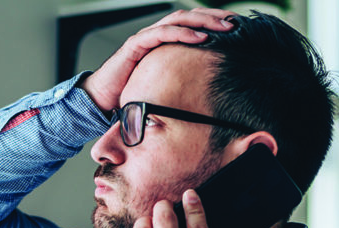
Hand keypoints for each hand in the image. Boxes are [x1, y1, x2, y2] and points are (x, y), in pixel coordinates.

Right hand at [80, 8, 234, 114]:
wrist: (102, 98)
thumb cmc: (130, 92)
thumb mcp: (163, 85)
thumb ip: (181, 80)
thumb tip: (208, 89)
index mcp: (164, 42)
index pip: (192, 24)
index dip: (213, 22)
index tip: (236, 27)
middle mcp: (156, 35)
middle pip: (189, 17)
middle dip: (213, 17)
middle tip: (236, 22)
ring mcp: (145, 38)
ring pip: (178, 20)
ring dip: (203, 21)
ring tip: (224, 26)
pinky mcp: (136, 45)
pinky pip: (162, 33)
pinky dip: (183, 33)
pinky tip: (200, 37)